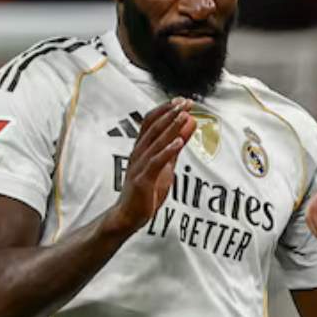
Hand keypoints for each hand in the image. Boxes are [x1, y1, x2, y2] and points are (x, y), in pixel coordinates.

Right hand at [109, 99, 194, 233]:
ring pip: (155, 142)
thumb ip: (175, 147)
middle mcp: (138, 153)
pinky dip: (167, 151)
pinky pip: (156, 163)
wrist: (128, 216)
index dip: (165, 110)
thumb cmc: (146, 191)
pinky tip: (178, 142)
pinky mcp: (143, 180)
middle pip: (153, 128)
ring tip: (184, 116)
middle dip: (170, 114)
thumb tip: (188, 127)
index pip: (151, 123)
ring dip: (171, 128)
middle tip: (186, 102)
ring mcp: (139, 166)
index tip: (181, 100)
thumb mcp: (165, 166)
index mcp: (141, 148)